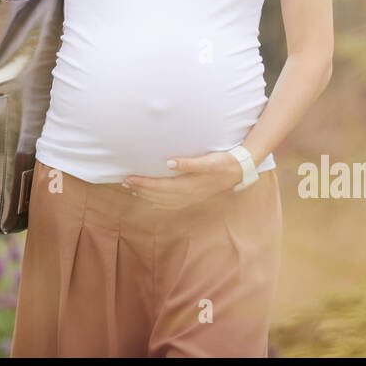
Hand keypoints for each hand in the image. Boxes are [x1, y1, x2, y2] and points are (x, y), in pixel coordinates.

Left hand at [123, 152, 244, 210]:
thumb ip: (189, 163)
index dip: (143, 183)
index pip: (159, 186)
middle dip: (140, 189)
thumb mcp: (209, 161)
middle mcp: (188, 195)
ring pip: (164, 201)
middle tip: (124, 182)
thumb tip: (169, 163)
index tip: (129, 178)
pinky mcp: (194, 197)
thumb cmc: (224, 162)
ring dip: (147, 196)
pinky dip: (159, 203)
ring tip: (132, 191)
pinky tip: (153, 202)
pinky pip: (172, 204)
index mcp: (189, 186)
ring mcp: (191, 198)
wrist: (240, 171)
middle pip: (158, 195)